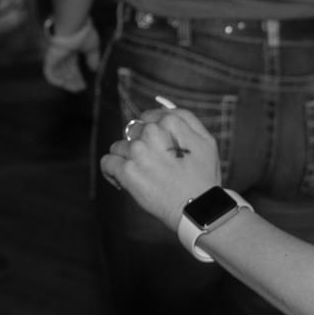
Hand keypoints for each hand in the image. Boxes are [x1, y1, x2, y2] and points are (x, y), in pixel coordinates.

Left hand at [40, 21, 99, 93]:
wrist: (72, 27)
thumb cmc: (83, 35)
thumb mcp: (92, 47)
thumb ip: (93, 58)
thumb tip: (94, 69)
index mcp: (72, 50)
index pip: (73, 66)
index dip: (78, 76)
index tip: (84, 85)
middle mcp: (63, 55)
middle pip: (66, 72)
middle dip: (73, 81)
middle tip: (80, 89)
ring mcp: (55, 57)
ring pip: (59, 74)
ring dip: (66, 83)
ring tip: (75, 89)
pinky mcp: (49, 59)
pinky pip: (49, 73)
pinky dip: (55, 80)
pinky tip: (63, 84)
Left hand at [97, 103, 221, 229]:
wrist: (198, 208)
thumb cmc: (203, 177)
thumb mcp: (206, 140)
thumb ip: (185, 119)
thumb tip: (162, 106)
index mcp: (171, 121)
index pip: (148, 118)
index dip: (149, 135)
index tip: (154, 149)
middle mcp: (152, 132)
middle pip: (132, 132)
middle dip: (139, 147)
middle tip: (151, 166)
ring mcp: (137, 151)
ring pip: (119, 147)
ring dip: (126, 160)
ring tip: (141, 176)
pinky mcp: (126, 171)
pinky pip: (107, 163)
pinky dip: (111, 172)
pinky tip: (121, 181)